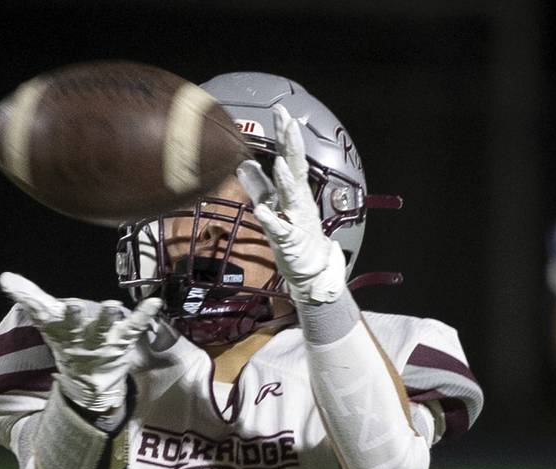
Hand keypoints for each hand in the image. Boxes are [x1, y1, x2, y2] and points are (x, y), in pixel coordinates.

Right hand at [0, 272, 161, 410]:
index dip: (37, 307)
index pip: (46, 317)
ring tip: (112, 305)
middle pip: (75, 326)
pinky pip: (135, 326)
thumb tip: (4, 278)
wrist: (91, 381)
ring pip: (104, 328)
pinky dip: (144, 315)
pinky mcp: (123, 339)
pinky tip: (153, 303)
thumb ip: (29, 298)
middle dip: (74, 316)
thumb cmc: (68, 343)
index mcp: (60, 330)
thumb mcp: (48, 321)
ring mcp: (104, 339)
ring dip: (106, 317)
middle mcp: (80, 336)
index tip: (31, 298)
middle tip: (73, 305)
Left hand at [236, 104, 345, 303]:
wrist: (313, 269)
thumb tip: (242, 164)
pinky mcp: (291, 241)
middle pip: (296, 168)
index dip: (286, 136)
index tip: (282, 111)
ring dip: (285, 181)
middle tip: (288, 120)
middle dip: (292, 145)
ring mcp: (296, 220)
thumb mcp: (274, 206)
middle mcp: (298, 201)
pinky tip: (261, 212)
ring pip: (291, 197)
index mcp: (294, 191)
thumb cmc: (294, 236)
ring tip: (279, 164)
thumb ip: (259, 186)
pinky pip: (280, 230)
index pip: (290, 157)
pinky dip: (272, 220)